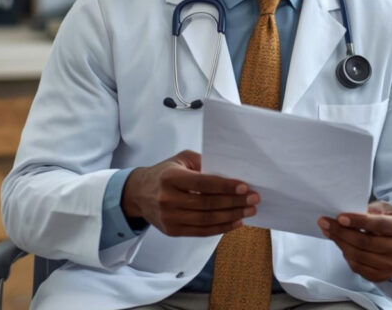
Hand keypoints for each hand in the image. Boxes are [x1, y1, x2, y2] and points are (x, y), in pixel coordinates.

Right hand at [122, 150, 258, 236]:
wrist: (138, 193)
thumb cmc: (165, 173)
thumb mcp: (181, 159)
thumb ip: (203, 162)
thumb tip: (230, 171)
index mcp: (170, 178)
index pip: (203, 184)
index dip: (225, 186)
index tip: (244, 187)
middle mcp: (168, 199)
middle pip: (207, 204)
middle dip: (234, 202)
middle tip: (253, 199)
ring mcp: (169, 217)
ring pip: (206, 220)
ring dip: (231, 217)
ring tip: (249, 211)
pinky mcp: (172, 230)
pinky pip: (201, 232)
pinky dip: (220, 228)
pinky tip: (235, 223)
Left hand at [318, 200, 391, 281]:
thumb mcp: (388, 209)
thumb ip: (372, 209)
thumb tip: (352, 213)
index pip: (378, 225)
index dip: (358, 221)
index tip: (340, 217)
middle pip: (365, 242)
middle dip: (341, 232)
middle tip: (326, 223)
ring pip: (358, 256)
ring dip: (340, 243)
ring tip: (330, 232)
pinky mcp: (382, 276)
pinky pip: (358, 267)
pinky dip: (346, 256)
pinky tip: (342, 245)